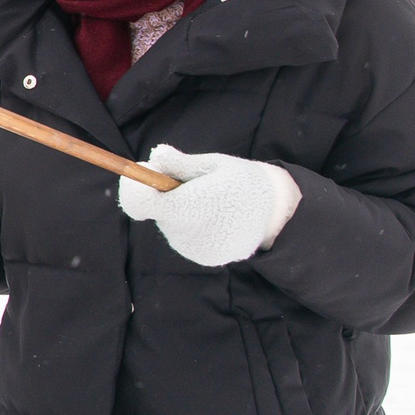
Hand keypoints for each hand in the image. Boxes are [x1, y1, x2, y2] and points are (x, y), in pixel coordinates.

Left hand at [117, 145, 300, 265]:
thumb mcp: (213, 165)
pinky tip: (218, 218)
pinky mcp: (205, 259)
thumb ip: (180, 164)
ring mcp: (196, 250)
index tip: (145, 171)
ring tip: (213, 202)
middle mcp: (187, 235)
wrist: (279, 212)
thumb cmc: (243, 180)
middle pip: (157, 212)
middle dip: (166, 196)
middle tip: (193, 184)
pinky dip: (193, 226)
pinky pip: (185, 237)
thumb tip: (155, 156)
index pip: (139, 204)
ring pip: (171, 225)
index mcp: (187, 208)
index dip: (136, 187)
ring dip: (181, 211)